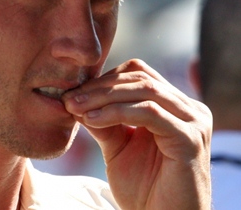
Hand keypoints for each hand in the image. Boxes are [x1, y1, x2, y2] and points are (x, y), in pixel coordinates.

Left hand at [62, 59, 211, 209]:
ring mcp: (193, 121)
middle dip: (99, 87)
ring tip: (76, 108)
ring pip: (144, 90)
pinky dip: (117, 112)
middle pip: (139, 78)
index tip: (73, 93)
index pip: (137, 74)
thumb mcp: (117, 146)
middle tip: (69, 99)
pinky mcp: (190, 138)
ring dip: (103, 97)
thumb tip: (76, 98)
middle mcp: (188, 108)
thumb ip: (103, 120)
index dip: (104, 79)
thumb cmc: (144, 188)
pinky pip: (150, 112)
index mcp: (174, 105)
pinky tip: (92, 120)